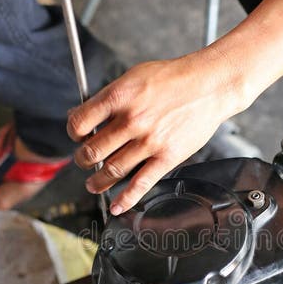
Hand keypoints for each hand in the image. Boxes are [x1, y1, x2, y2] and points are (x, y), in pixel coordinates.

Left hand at [67, 52, 246, 213]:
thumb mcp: (133, 77)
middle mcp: (132, 120)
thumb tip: (81, 115)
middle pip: (93, 151)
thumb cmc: (173, 78)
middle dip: (82, 160)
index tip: (77, 136)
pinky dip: (125, 199)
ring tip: (93, 184)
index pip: (80, 123)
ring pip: (112, 171)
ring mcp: (149, 142)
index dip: (73, 133)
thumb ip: (108, 98)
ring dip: (97, 182)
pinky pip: (141, 184)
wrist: (209, 85)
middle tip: (83, 161)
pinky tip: (116, 206)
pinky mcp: (167, 157)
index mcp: (119, 97)